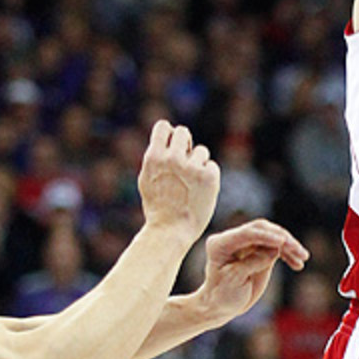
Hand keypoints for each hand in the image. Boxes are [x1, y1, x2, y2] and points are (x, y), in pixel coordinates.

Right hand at [137, 120, 220, 245]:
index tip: (170, 146)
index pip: (163, 126)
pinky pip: (211, 166)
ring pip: (201, 150)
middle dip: (185, 145)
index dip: (168, 135)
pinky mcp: (209, 176)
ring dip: (197, 163)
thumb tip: (167, 136)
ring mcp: (192, 167)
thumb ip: (156, 157)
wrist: (170, 232)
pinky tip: (200, 191)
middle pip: (183, 132)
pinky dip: (208, 176)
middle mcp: (173, 159)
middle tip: (183, 163)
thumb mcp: (147, 179)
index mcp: (154, 158)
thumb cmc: (157, 207)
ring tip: (189, 184)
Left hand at [196, 219, 309, 321]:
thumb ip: (253, 262)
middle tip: (297, 250)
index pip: (247, 234)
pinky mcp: (260, 250)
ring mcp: (248, 243)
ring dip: (290, 246)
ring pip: (274, 236)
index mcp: (221, 243)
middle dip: (282, 238)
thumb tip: (276, 249)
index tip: (282, 242)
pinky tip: (298, 264)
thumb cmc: (222, 295)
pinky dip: (289, 254)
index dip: (266, 236)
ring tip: (303, 258)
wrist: (222, 307)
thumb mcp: (234, 280)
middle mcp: (234, 238)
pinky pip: (278, 247)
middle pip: (263, 230)